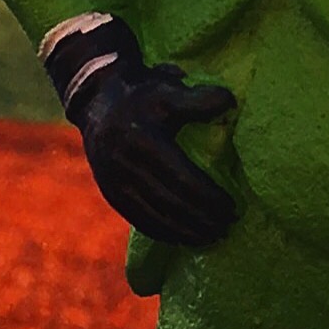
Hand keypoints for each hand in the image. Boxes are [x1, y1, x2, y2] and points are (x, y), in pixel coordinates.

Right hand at [41, 16, 239, 247]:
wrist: (97, 101)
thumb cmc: (141, 95)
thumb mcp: (167, 89)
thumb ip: (198, 99)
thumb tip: (229, 102)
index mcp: (142, 140)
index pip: (182, 178)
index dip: (208, 197)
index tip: (231, 207)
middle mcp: (125, 164)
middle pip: (170, 202)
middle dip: (201, 219)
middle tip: (227, 227)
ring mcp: (114, 182)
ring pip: (154, 217)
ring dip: (184, 232)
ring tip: (211, 238)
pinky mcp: (110, 193)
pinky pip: (138, 219)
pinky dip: (163, 233)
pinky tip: (183, 238)